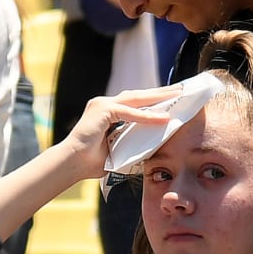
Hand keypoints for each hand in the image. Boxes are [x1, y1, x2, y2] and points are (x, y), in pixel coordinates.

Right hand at [60, 86, 178, 180]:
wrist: (72, 164)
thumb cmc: (90, 162)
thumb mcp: (117, 150)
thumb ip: (131, 145)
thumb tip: (150, 149)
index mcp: (107, 111)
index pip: (135, 102)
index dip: (154, 100)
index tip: (172, 99)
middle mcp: (105, 103)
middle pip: (138, 96)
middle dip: (160, 93)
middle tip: (180, 89)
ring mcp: (103, 104)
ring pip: (136, 99)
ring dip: (158, 97)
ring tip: (176, 96)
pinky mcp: (103, 110)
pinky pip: (129, 112)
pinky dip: (146, 116)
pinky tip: (162, 118)